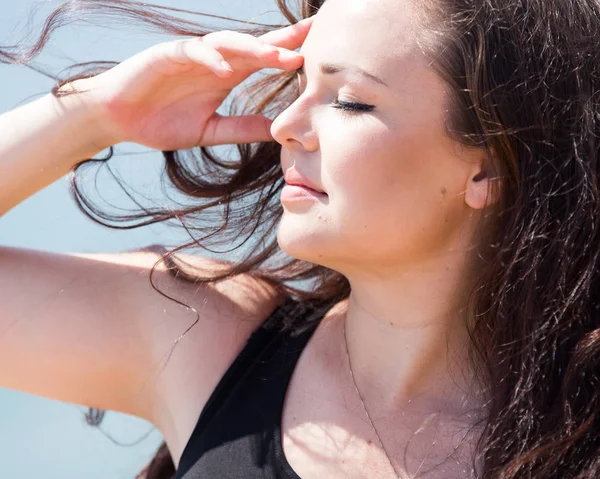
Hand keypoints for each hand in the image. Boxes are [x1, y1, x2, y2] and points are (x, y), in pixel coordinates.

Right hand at [66, 18, 311, 150]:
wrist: (119, 120)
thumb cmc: (162, 122)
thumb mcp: (210, 130)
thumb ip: (242, 128)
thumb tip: (276, 133)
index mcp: (228, 74)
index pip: (265, 57)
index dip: (290, 50)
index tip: (320, 49)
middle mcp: (215, 60)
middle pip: (254, 44)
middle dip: (284, 40)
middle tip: (315, 39)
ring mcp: (192, 55)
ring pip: (228, 43)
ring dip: (254, 48)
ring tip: (279, 57)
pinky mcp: (166, 55)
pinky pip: (191, 51)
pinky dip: (208, 57)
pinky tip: (226, 68)